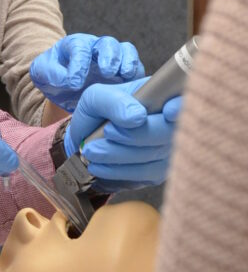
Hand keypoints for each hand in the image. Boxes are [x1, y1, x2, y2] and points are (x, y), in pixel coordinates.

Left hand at [30, 34, 143, 111]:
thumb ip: (50, 72)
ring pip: (126, 51)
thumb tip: (68, 80)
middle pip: (107, 44)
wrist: (64, 87)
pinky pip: (136, 68)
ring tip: (125, 76)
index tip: (75, 82)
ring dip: (128, 62)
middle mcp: (96, 48)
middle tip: (107, 72)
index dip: (79, 63)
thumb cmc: (52, 76)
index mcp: (74, 45)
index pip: (79, 47)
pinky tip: (135, 88)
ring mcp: (113, 59)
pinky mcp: (124, 73)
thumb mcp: (41, 73)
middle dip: (109, 56)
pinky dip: (138, 75)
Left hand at [62, 80, 181, 184]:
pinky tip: (99, 167)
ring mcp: (169, 149)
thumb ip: (115, 102)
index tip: (168, 112)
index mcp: (162, 96)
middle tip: (106, 132)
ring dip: (121, 156)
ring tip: (92, 151)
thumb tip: (137, 117)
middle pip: (169, 134)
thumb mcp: (97, 98)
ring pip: (156, 158)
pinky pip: (146, 175)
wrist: (86, 140)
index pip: (183, 100)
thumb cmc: (96, 112)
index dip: (182, 107)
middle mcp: (172, 123)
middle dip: (136, 136)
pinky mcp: (159, 171)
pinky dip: (120, 172)